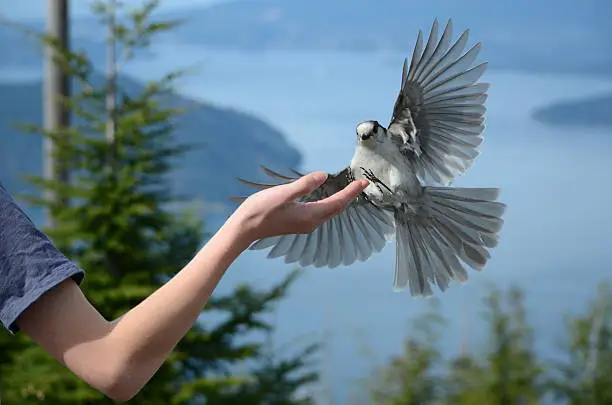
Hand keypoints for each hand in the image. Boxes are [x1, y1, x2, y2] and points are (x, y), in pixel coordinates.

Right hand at [228, 171, 368, 242]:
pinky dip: (329, 203)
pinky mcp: (297, 222)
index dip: (352, 191)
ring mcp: (304, 224)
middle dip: (350, 196)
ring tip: (350, 189)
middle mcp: (311, 222)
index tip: (364, 182)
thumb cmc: (262, 210)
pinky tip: (328, 197)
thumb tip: (324, 175)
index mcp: (311, 215)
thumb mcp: (284, 193)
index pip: (338, 202)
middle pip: (337, 208)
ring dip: (340, 200)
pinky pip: (320, 212)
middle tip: (362, 184)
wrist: (245, 228)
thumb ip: (305, 184)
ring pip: (329, 211)